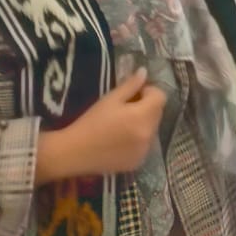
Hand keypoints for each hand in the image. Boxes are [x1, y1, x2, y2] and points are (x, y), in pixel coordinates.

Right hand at [37, 69, 166, 182]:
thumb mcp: (110, 99)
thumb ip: (130, 85)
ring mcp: (144, 151)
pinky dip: (138, 140)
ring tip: (121, 126)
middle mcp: (148, 135)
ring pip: (152, 130)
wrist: (74, 152)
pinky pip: (145, 145)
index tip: (133, 94)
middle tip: (125, 108)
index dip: (149, 91)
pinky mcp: (138, 162)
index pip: (161, 97)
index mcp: (142, 116)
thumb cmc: (91, 122)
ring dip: (143, 123)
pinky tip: (119, 141)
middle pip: (158, 113)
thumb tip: (144, 72)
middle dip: (147, 107)